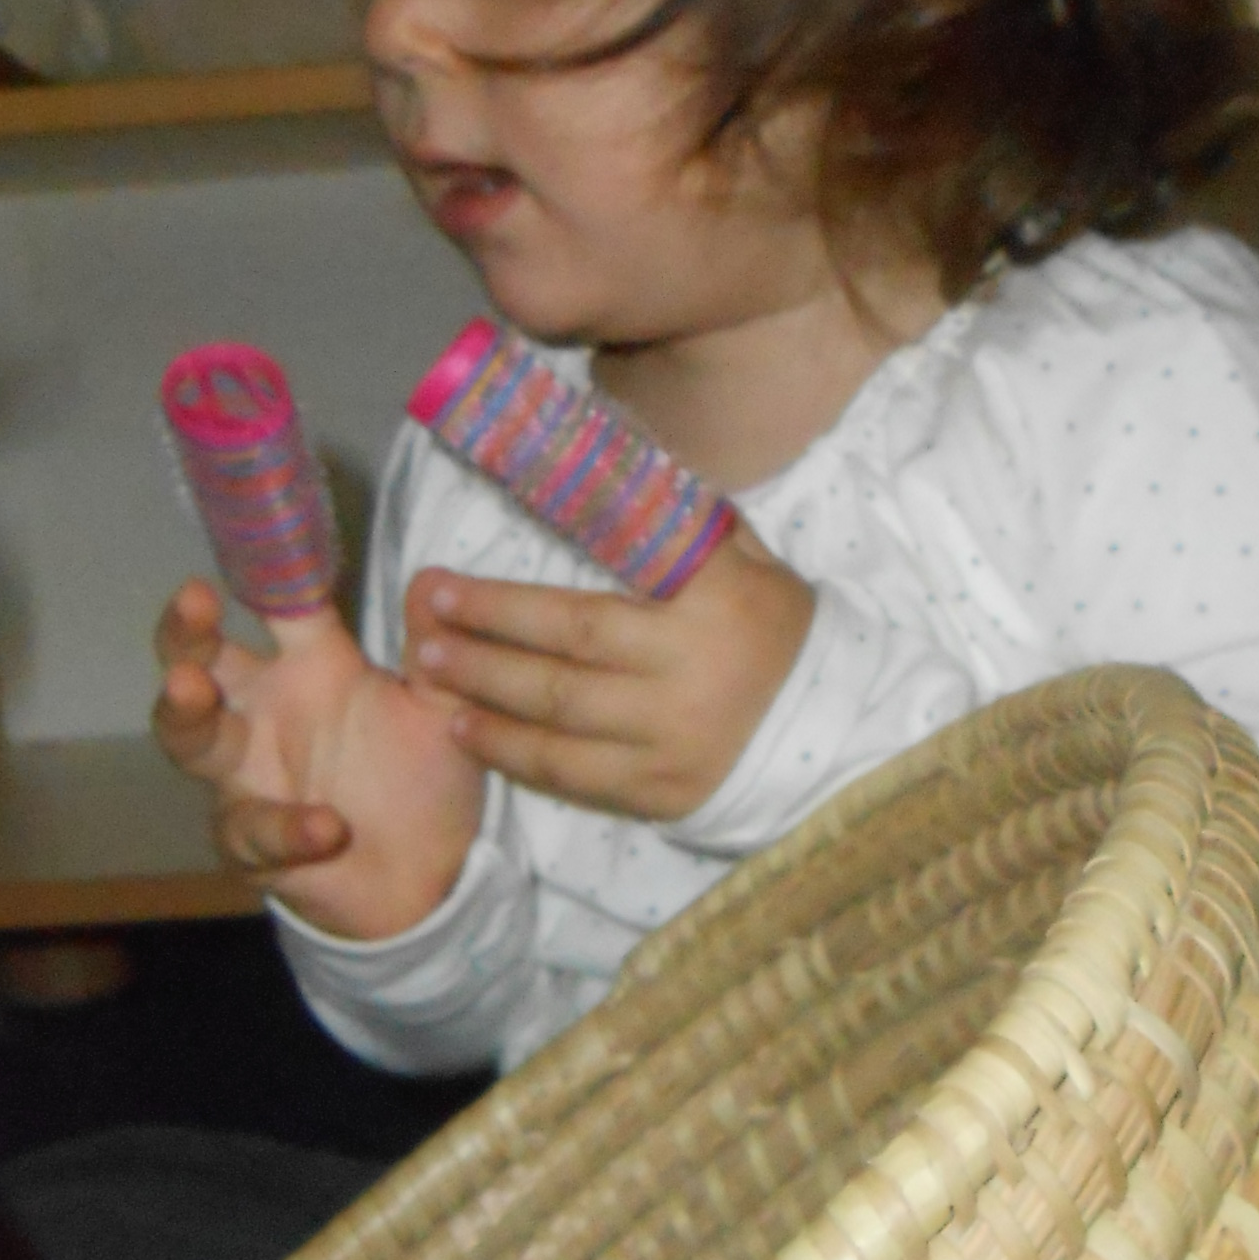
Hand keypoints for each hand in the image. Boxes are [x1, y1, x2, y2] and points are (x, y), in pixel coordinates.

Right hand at [153, 578, 484, 937]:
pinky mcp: (257, 844)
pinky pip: (255, 830)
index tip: (250, 525)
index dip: (262, 569)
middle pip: (202, 662)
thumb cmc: (424, 780)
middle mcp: (268, 714)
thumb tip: (432, 575)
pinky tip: (326, 825)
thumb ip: (435, 649)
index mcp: (312, 668)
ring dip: (187, 713)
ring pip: (192, 741)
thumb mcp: (444, 709)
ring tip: (189, 688)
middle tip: (192, 602)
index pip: (275, 606)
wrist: (434, 881)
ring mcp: (253, 778)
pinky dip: (288, 827)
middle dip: (185, 633)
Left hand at [405, 523, 814, 820]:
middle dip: (485, 638)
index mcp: (708, 602)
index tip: (454, 581)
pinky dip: (515, 754)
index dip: (517, 595)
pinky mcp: (662, 792)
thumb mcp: (745, 558)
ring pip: (559, 718)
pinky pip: (574, 775)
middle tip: (426, 621)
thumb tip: (594, 467)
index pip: (598, 594)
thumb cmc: (774, 627)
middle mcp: (686, 672)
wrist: (833, 728)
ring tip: (429, 673)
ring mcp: (672, 740)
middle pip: (565, 654)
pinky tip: (468, 733)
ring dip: (484, 694)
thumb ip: (674, 525)